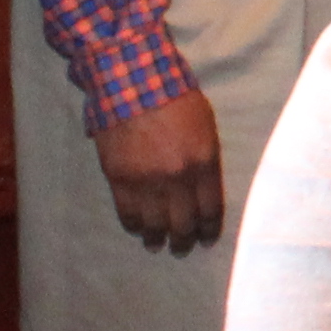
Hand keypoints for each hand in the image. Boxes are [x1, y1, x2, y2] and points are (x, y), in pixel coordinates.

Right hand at [92, 91, 225, 253]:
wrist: (132, 81)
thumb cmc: (174, 97)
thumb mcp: (205, 125)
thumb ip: (206, 159)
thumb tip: (203, 188)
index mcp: (204, 163)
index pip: (210, 210)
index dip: (209, 230)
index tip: (206, 240)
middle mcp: (178, 178)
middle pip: (184, 224)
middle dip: (184, 241)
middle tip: (182, 248)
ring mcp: (148, 181)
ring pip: (155, 225)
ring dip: (157, 240)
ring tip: (157, 245)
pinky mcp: (120, 180)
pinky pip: (128, 214)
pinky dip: (134, 226)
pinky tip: (138, 229)